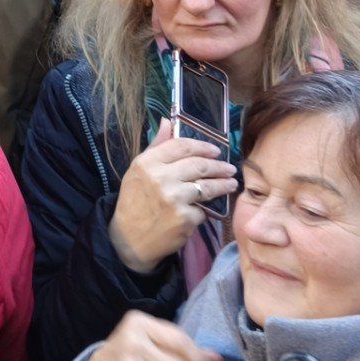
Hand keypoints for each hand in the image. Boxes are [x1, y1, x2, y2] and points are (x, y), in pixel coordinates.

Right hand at [108, 119, 237, 272]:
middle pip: (199, 165)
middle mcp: (161, 178)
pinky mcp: (184, 218)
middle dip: (219, 166)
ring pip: (207, 187)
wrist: (129, 239)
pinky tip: (205, 210)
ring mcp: (174, 199)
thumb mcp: (138, 171)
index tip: (216, 151)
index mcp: (147, 163)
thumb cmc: (135, 201)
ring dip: (223, 185)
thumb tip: (168, 121)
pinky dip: (204, 210)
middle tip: (229, 169)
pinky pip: (203, 210)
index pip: (181, 146)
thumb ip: (156, 146)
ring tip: (231, 184)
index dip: (203, 146)